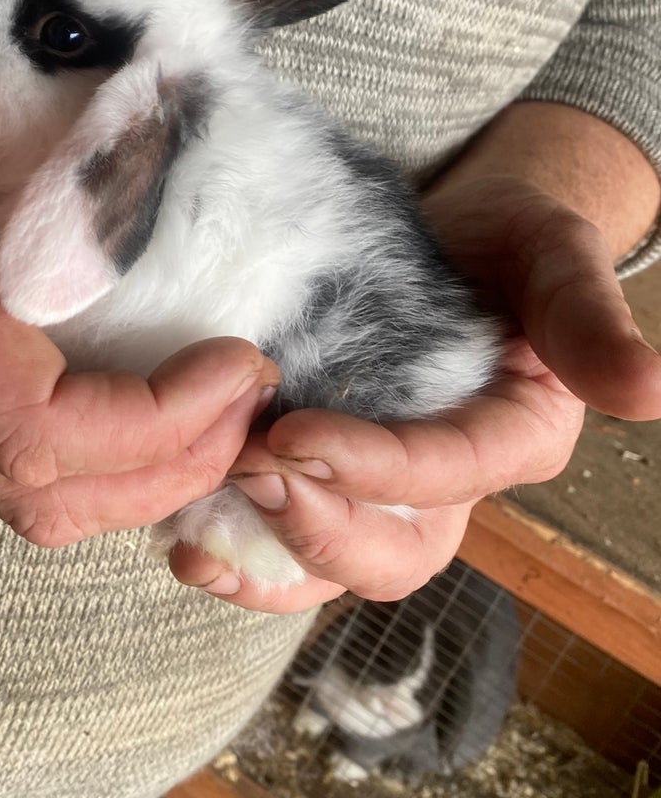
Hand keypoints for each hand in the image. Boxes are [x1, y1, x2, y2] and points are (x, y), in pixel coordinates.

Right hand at [0, 0, 277, 544]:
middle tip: (257, 389)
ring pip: (45, 496)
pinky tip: (182, 403)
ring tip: (234, 405)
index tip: (233, 356)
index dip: (145, 423)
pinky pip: (41, 458)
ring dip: (155, 476)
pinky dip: (125, 455)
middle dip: (172, 470)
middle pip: (48, 497)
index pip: (29, 430)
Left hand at [169, 172, 660, 612]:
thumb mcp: (553, 254)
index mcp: (513, 437)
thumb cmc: (506, 236)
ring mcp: (385, 489)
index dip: (374, 467)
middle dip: (318, 530)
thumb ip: (586, 316)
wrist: (450, 232)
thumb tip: (647, 392)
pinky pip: (291, 540)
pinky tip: (184, 543)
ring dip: (267, 563)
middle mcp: (450, 483)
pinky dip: (241, 552)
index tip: (293, 437)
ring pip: (335, 565)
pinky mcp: (330, 477)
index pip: (446, 472)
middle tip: (247, 476)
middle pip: (395, 551)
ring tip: (197, 540)